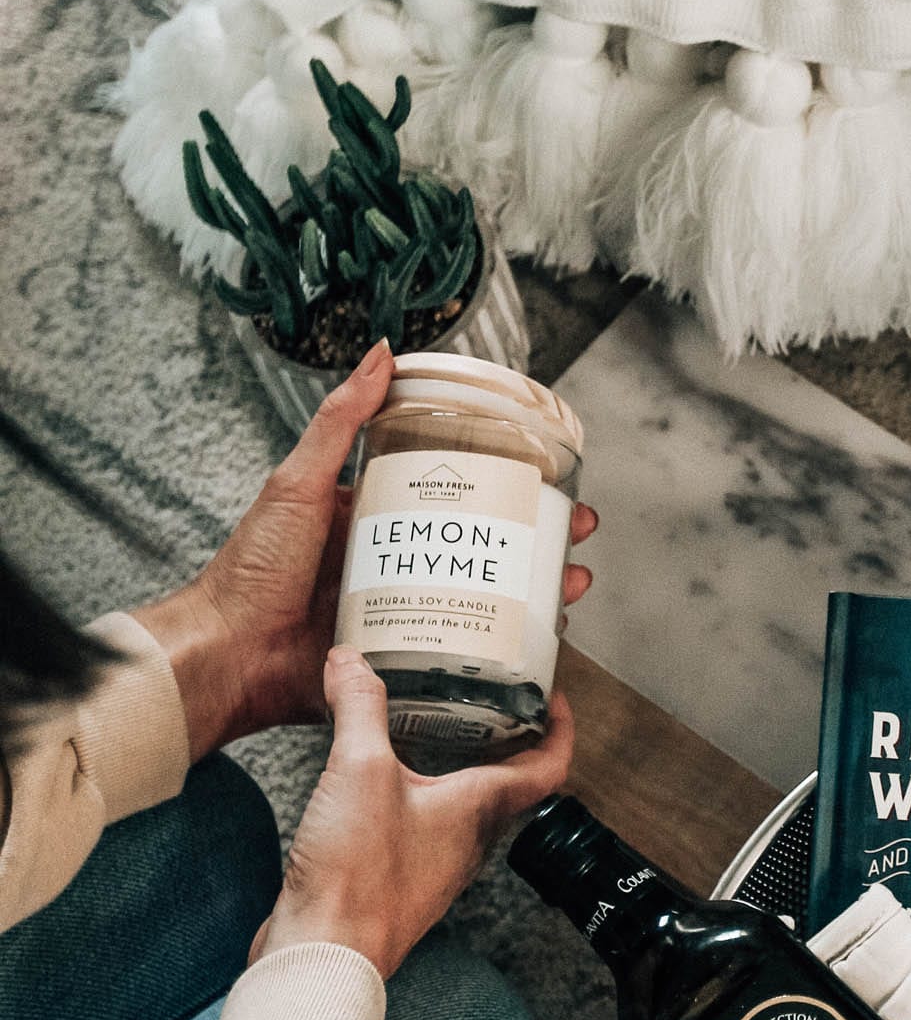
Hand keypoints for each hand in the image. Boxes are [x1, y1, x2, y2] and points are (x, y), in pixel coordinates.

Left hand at [136, 343, 597, 756]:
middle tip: (573, 538)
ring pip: (486, 606)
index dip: (505, 488)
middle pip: (484, 552)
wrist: (227, 656)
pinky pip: (461, 659)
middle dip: (538, 547)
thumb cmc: (251, 570)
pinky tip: (535, 649)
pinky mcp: (403, 664)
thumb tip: (383, 354)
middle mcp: (396, 568)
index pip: (454, 496)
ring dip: (534, 600)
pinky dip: (502, 656)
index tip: (546, 481)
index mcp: (374, 523)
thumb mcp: (298, 482)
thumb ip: (339, 422)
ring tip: (566, 592)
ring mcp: (403, 619)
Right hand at [255, 648, 574, 978]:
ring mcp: (436, 861)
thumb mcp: (359, 769)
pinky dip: (418, 790)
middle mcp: (468, 838)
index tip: (553, 696)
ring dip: (459, 762)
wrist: (324, 952)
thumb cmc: (357, 874)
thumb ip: (358, 708)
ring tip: (436, 723)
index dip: (561, 728)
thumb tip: (351, 660)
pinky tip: (383, 776)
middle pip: (507, 782)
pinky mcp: (400, 877)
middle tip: (488, 695)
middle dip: (504, 736)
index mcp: (480, 808)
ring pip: (463, 803)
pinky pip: (425, 824)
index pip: (549, 766)